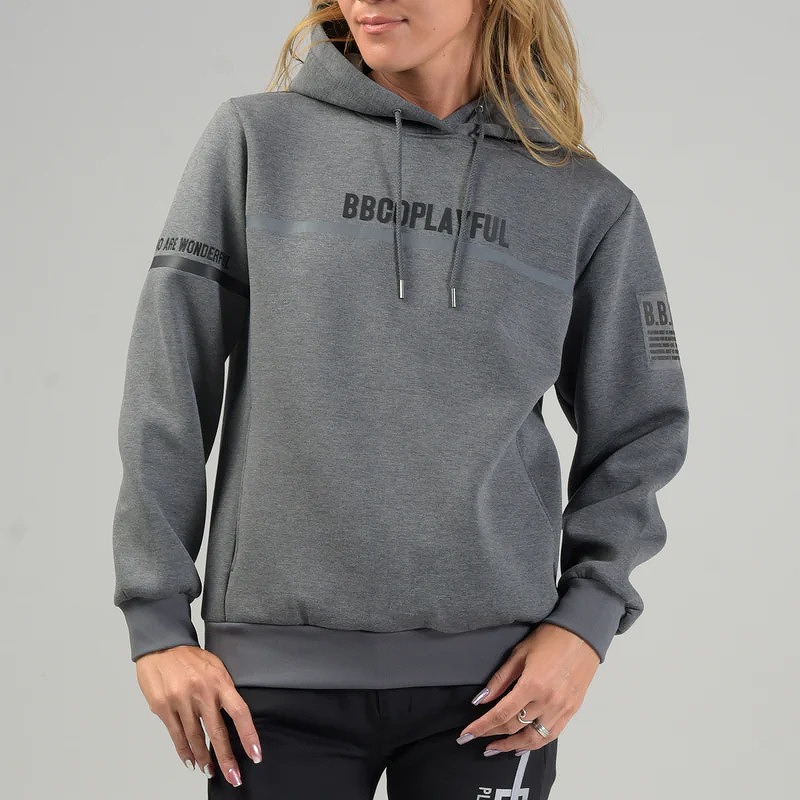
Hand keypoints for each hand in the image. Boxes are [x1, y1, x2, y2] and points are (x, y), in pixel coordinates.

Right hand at [135, 645, 262, 786]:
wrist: (162, 646)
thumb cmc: (190, 658)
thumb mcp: (215, 667)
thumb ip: (223, 691)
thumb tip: (232, 718)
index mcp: (220, 681)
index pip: (240, 712)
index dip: (249, 735)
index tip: (256, 754)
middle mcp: (202, 692)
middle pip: (217, 732)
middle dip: (226, 758)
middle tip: (233, 777)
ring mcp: (181, 700)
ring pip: (195, 738)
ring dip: (203, 759)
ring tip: (210, 770)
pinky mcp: (163, 707)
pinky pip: (176, 735)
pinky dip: (184, 751)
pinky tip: (190, 761)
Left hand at [456, 622, 600, 754]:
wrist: (582, 636)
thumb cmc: (550, 639)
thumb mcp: (519, 654)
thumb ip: (500, 680)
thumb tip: (482, 700)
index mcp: (532, 684)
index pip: (501, 713)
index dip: (481, 726)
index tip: (466, 734)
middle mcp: (548, 701)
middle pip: (514, 727)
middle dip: (491, 735)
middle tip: (475, 739)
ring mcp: (562, 709)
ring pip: (533, 739)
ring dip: (512, 746)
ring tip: (495, 748)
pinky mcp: (571, 711)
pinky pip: (551, 735)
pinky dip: (534, 743)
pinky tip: (522, 746)